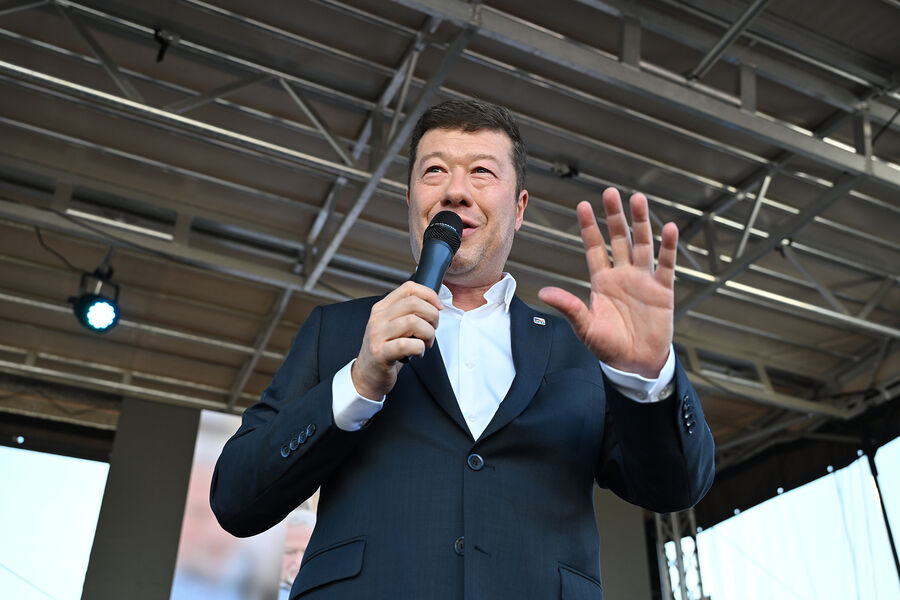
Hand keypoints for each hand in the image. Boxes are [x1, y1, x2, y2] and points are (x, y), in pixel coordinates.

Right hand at [352, 281, 442, 399]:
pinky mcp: (381, 353)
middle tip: (433, 329)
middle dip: (432, 316)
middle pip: (414, 303)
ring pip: (413, 322)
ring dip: (428, 333)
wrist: (367, 375)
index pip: (409, 288)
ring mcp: (378, 335)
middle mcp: (378, 318)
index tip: (438, 307)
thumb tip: (434, 305)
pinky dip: (419, 348)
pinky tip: (418, 352)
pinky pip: (407, 344)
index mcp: (382, 308)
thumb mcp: (393, 326)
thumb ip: (407, 313)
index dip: (429, 295)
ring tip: (425, 343)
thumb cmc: (385, 350)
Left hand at [538, 188, 676, 377]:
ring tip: (638, 199)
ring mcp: (643, 280)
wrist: (636, 364)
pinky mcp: (662, 290)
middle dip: (614, 216)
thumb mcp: (585, 328)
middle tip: (610, 192)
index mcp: (602, 282)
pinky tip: (670, 228)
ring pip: (643, 244)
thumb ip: (569, 308)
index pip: (594, 248)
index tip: (582, 205)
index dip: (589, 228)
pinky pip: (665, 265)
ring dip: (641, 223)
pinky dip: (668, 247)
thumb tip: (544, 292)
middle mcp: (622, 275)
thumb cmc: (609, 347)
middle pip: (618, 239)